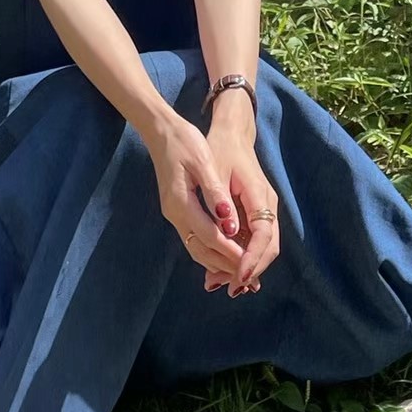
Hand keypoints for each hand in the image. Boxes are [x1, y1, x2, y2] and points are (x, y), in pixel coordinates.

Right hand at [144, 113, 245, 280]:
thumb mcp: (203, 162)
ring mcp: (174, 215)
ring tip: (242, 273)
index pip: (210, 236)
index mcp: (181, 203)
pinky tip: (226, 255)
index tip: (250, 265)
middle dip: (226, 265)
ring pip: (196, 249)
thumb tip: (229, 224)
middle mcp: (175, 214)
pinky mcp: (176, 212)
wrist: (161, 133)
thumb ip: (215, 194)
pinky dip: (210, 252)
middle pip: (201, 250)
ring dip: (218, 263)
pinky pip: (193, 239)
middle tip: (250, 278)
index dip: (231, 252)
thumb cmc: (185, 142)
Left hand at [203, 124, 279, 297]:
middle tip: (228, 289)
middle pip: (269, 247)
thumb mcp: (214, 172)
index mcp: (259, 195)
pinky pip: (255, 240)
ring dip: (245, 267)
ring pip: (263, 246)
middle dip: (251, 270)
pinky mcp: (256, 213)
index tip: (238, 278)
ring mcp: (264, 209)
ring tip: (220, 283)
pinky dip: (242, 256)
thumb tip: (226, 232)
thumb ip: (220, 202)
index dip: (252, 259)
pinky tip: (222, 268)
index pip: (263, 236)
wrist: (232, 134)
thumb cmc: (220, 150)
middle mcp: (267, 205)